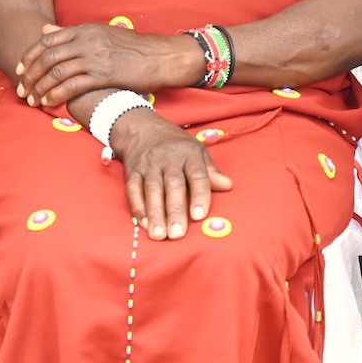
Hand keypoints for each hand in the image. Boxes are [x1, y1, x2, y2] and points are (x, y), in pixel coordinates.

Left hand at [17, 23, 200, 107]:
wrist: (159, 56)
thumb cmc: (131, 47)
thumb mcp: (100, 33)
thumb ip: (71, 33)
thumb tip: (45, 30)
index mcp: (84, 29)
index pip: (47, 41)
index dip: (29, 56)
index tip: (20, 69)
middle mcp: (86, 41)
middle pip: (48, 58)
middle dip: (30, 75)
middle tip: (22, 89)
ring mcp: (94, 57)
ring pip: (57, 73)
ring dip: (40, 88)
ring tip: (32, 100)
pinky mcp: (103, 75)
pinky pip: (72, 86)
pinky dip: (56, 95)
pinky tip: (49, 103)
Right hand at [111, 105, 233, 239]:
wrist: (143, 128)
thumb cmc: (177, 145)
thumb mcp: (197, 151)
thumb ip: (210, 172)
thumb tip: (228, 186)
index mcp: (189, 154)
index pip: (197, 175)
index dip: (199, 195)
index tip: (199, 216)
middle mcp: (168, 159)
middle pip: (173, 185)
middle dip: (175, 210)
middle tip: (178, 234)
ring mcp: (149, 165)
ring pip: (152, 189)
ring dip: (155, 213)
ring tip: (160, 235)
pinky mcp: (133, 171)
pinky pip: (133, 189)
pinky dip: (138, 207)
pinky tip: (144, 224)